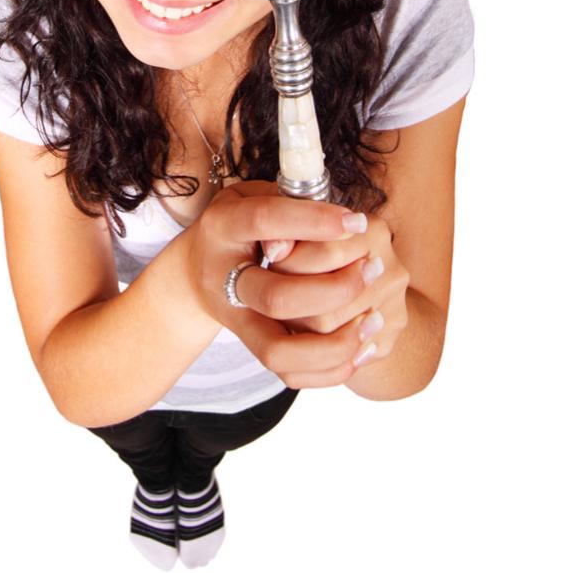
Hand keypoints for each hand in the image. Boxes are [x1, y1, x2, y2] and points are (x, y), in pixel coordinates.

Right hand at [181, 179, 399, 388]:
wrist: (199, 272)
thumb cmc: (244, 225)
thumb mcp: (258, 197)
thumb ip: (292, 204)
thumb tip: (334, 228)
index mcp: (223, 227)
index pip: (265, 222)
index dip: (314, 222)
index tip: (358, 222)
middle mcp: (221, 279)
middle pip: (276, 297)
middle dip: (335, 288)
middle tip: (372, 269)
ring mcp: (235, 320)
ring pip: (280, 352)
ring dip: (335, 342)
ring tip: (373, 319)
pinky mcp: (251, 348)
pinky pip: (290, 375)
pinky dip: (330, 370)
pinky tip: (361, 348)